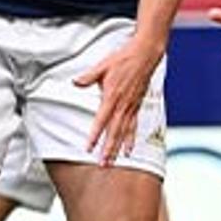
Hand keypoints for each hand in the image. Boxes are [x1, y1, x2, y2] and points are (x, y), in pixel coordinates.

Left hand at [75, 32, 164, 165]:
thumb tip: (76, 82)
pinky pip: (133, 127)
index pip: (101, 120)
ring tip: (113, 162)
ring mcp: (131, 107)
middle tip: (103, 164)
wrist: (145, 56)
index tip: (89, 148)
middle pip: (114, 132)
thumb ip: (88, 76)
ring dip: (118, 149)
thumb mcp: (102, 66)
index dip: (95, 135)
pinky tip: (128, 151)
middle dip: (108, 149)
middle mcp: (123, 105)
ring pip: (124, 133)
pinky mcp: (137, 107)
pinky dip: (131, 140)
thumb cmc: (123, 59)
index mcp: (112, 96)